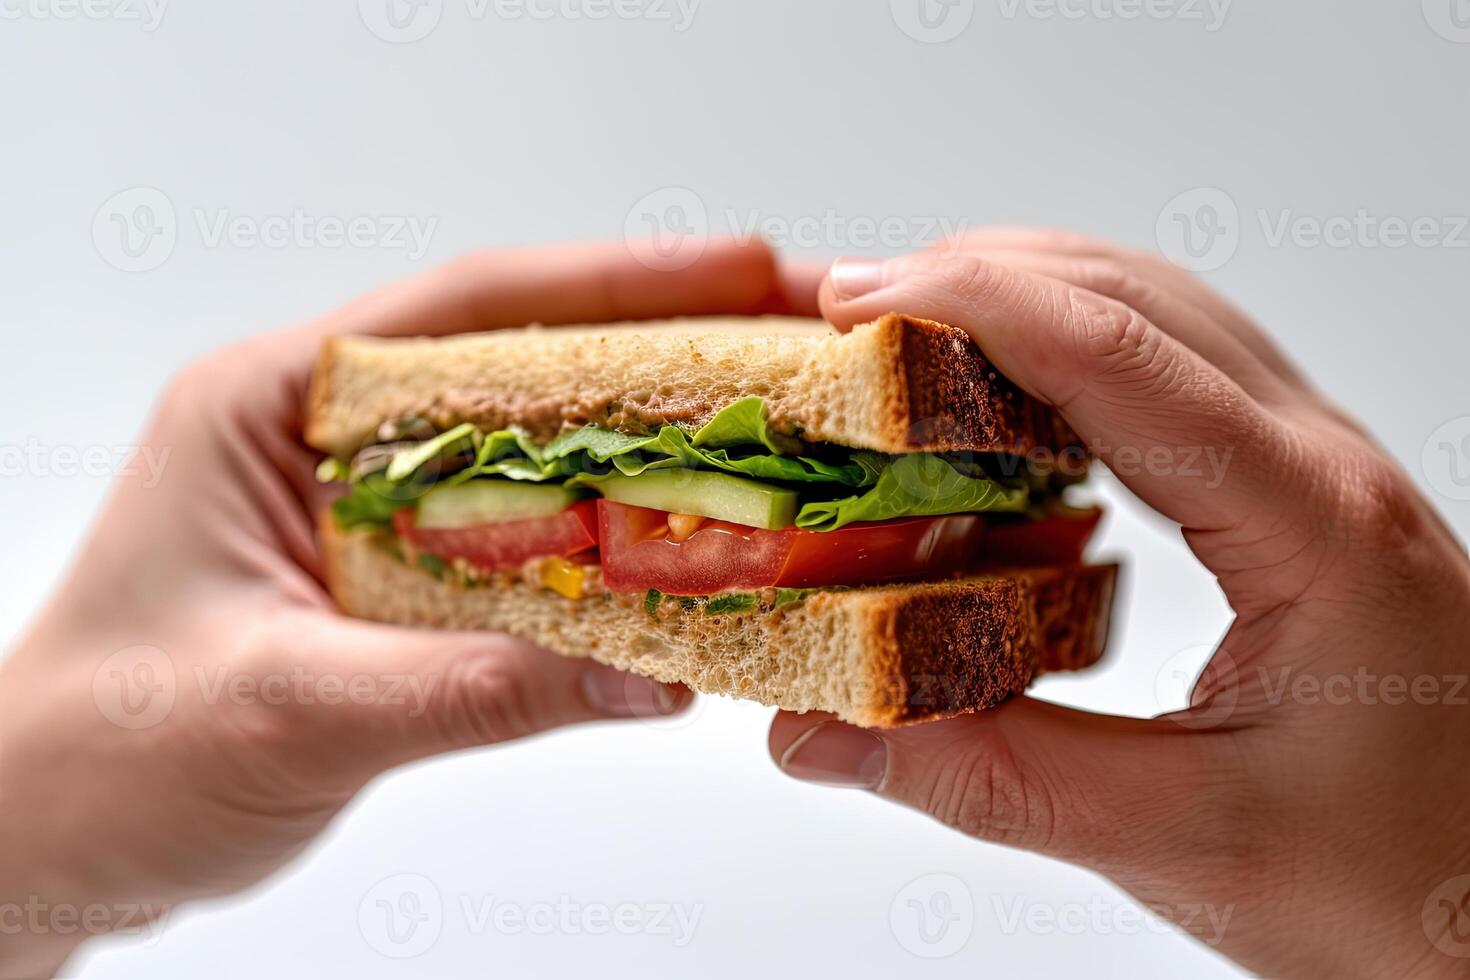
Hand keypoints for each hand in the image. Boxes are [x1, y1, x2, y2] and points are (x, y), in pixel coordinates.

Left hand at [0, 239, 809, 977]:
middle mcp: (322, 435)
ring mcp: (363, 504)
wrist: (43, 837)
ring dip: (646, 447)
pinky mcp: (393, 574)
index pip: (463, 312)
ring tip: (773, 439)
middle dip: (662, 353)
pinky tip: (686, 556)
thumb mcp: (289, 711)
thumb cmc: (101, 759)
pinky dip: (605, 546)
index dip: (612, 287)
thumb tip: (649, 675)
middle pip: (519, 364)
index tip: (737, 273)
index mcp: (268, 408)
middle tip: (795, 343)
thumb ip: (470, 690)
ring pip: (531, 452)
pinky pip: (523, 541)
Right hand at [768, 229, 1469, 978]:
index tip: (853, 307)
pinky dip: (1067, 349)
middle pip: (1136, 298)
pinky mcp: (1294, 493)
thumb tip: (823, 733)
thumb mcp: (1187, 840)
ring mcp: (1315, 467)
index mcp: (1312, 528)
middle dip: (978, 277)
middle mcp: (1322, 465)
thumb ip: (993, 780)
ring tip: (899, 332)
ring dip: (1024, 296)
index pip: (1122, 360)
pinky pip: (1171, 369)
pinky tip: (1002, 399)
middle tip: (843, 310)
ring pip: (1159, 314)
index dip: (975, 308)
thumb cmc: (1401, 878)